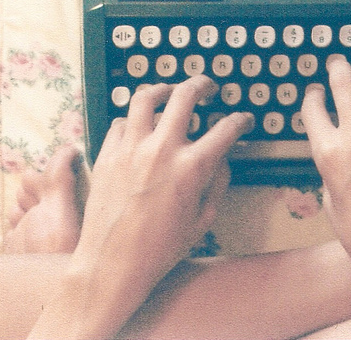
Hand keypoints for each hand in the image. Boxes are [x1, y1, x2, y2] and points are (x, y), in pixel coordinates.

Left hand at [30, 76, 252, 338]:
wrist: (111, 265)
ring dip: (163, 89)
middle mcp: (163, 149)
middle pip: (185, 96)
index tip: (243, 121)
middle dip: (202, 85)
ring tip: (170, 91)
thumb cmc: (160, 250)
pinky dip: (132, 119)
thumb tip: (221, 161)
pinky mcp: (107, 155)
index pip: (226, 129)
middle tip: (208, 87)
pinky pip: (120, 122)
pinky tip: (139, 126)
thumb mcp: (203, 221)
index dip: (241, 121)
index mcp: (193, 167)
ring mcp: (131, 149)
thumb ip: (217, 184)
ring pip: (146, 98)